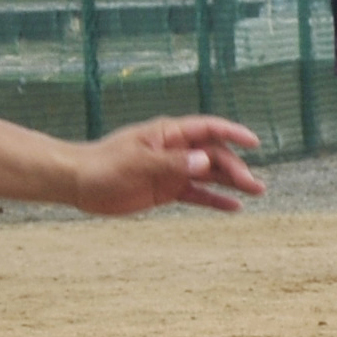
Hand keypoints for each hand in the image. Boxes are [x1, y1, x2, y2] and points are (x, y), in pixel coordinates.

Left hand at [67, 115, 264, 216]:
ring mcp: (171, 170)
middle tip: (254, 184)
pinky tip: (233, 207)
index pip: (207, 129)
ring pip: (209, 174)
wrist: (78, 183)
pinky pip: (196, 194)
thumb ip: (171, 163)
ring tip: (257, 191)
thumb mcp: (138, 163)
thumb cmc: (104, 165)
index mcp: (168, 134)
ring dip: (232, 182)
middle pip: (213, 155)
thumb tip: (205, 161)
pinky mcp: (166, 190)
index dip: (232, 133)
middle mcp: (174, 150)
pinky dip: (214, 199)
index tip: (253, 142)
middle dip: (235, 167)